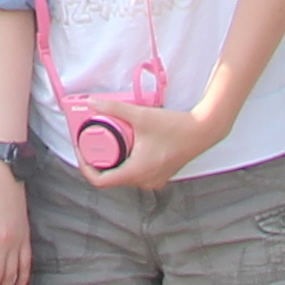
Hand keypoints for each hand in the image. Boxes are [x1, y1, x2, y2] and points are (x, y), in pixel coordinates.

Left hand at [90, 101, 226, 192]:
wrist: (203, 131)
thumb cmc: (174, 127)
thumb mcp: (140, 116)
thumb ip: (114, 109)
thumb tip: (91, 103)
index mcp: (136, 173)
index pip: (101, 181)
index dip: (85, 167)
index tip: (81, 150)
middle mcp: (144, 182)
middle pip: (111, 178)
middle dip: (99, 161)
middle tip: (92, 141)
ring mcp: (154, 181)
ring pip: (124, 176)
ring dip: (114, 162)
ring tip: (107, 142)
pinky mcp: (160, 176)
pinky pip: (137, 174)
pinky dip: (128, 163)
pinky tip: (126, 147)